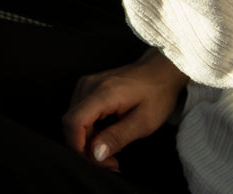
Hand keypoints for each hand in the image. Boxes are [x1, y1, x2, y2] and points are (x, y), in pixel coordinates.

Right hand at [62, 48, 188, 170]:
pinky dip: (88, 130)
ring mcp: (86, 84)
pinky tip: (105, 136)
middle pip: (71, 123)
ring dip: (86, 140)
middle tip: (109, 161)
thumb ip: (117, 138)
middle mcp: (89, 85)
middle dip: (85, 147)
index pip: (74, 122)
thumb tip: (95, 154)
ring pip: (73, 120)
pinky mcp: (87, 87)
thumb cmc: (157, 95)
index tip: (97, 161)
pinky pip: (79, 113)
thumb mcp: (144, 122)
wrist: (160, 71)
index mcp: (103, 93)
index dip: (79, 146)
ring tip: (109, 150)